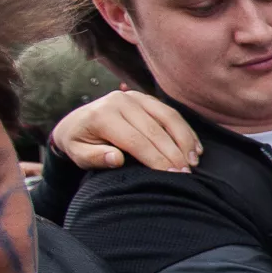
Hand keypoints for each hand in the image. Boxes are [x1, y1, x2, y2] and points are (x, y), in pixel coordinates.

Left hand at [52, 89, 201, 170]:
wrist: (76, 122)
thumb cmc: (79, 142)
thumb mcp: (78, 154)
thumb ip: (94, 158)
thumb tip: (116, 158)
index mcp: (102, 116)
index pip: (135, 140)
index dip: (156, 158)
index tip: (171, 175)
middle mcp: (120, 101)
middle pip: (155, 129)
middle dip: (174, 153)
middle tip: (187, 173)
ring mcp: (135, 97)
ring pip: (167, 117)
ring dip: (184, 140)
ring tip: (194, 161)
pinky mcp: (146, 98)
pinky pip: (170, 113)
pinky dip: (185, 130)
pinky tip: (195, 147)